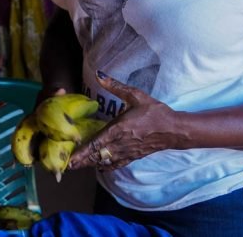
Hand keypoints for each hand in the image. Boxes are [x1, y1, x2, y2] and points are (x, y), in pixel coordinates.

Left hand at [68, 72, 185, 171]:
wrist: (174, 129)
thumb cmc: (155, 111)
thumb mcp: (135, 95)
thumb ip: (115, 86)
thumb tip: (98, 74)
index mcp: (120, 128)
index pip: (97, 143)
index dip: (83, 152)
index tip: (71, 158)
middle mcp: (121, 143)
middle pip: (98, 155)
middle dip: (83, 161)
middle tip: (68, 165)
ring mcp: (128, 152)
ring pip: (106, 160)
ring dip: (92, 163)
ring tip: (78, 166)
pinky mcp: (134, 156)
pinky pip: (118, 163)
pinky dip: (107, 166)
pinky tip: (100, 167)